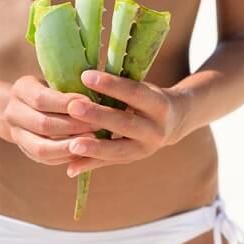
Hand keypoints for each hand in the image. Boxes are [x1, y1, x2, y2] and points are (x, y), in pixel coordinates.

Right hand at [4, 75, 98, 165]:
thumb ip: (68, 86)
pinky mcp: (27, 151)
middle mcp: (13, 113)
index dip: (65, 103)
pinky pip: (47, 160)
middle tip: (96, 124)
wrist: (27, 106)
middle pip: (42, 124)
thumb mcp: (55, 79)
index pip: (41, 99)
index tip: (89, 103)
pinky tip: (84, 152)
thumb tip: (94, 98)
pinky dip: (67, 157)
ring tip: (92, 141)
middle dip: (72, 126)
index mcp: (21, 89)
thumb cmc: (51, 87)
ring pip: (42, 148)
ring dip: (69, 146)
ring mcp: (17, 135)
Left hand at [64, 70, 188, 177]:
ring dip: (94, 148)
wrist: (173, 122)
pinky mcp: (132, 160)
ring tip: (72, 145)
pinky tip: (70, 168)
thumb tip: (86, 75)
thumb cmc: (147, 96)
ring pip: (118, 150)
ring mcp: (145, 149)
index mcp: (159, 105)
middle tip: (73, 107)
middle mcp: (156, 130)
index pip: (134, 93)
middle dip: (98, 116)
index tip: (85, 76)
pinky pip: (108, 164)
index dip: (110, 84)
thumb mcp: (142, 87)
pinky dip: (89, 165)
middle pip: (125, 123)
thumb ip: (119, 86)